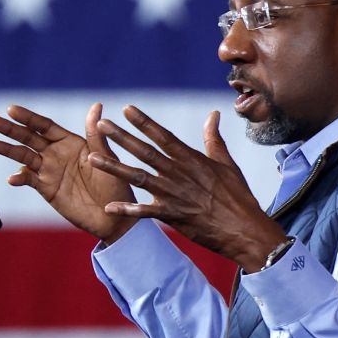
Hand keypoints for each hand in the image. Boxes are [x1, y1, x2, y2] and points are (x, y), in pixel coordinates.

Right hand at [0, 103, 136, 242]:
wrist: (114, 217)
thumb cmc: (116, 185)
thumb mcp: (106, 157)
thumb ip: (96, 134)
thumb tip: (96, 105)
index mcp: (71, 142)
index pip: (44, 126)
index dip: (28, 118)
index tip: (11, 109)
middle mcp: (57, 154)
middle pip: (28, 138)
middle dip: (10, 129)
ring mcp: (49, 171)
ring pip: (23, 156)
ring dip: (6, 149)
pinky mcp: (46, 189)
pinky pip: (29, 180)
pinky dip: (20, 178)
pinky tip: (13, 178)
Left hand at [89, 105, 286, 270]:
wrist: (244, 229)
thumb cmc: (238, 196)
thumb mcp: (227, 164)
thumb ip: (214, 139)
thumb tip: (213, 114)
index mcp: (192, 160)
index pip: (163, 136)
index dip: (144, 122)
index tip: (127, 109)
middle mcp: (179, 174)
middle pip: (145, 152)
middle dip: (121, 137)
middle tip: (102, 124)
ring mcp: (173, 195)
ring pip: (138, 177)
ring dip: (114, 167)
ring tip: (93, 158)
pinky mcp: (172, 216)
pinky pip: (144, 212)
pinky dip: (127, 210)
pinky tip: (108, 206)